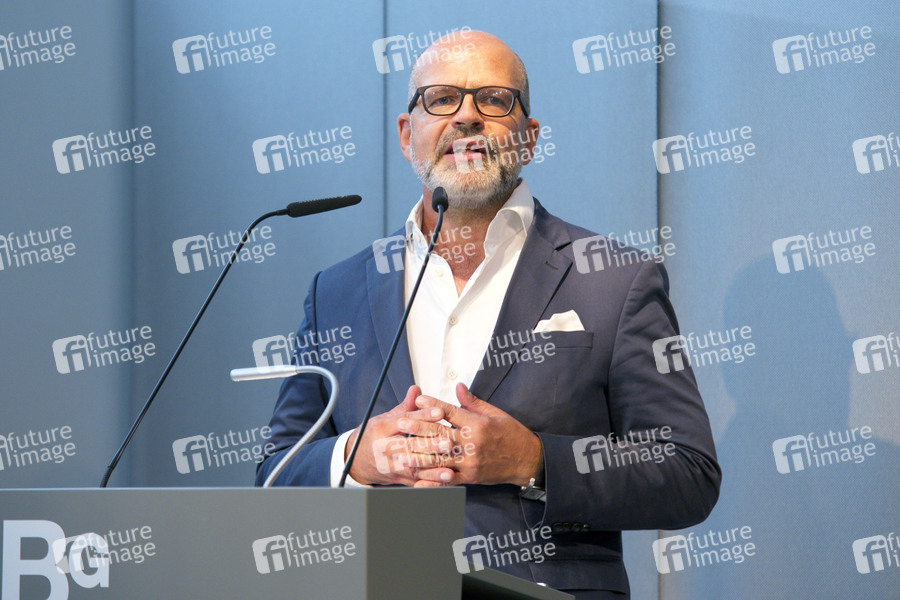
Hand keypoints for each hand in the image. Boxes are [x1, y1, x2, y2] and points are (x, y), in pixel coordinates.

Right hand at [343, 385, 453, 485]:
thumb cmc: (373, 437)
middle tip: (448, 442)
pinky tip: (443, 479)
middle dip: (430, 445)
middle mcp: (384, 448)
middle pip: (409, 446)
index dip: (423, 416)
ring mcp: (390, 466)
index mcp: (381, 429)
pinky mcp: (397, 478)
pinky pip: (415, 480)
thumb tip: (416, 390)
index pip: (404, 421)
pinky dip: (430, 481)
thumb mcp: (384, 419)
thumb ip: (404, 407)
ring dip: (433, 467)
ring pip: (413, 466)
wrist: (356, 462)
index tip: (440, 412)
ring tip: (450, 466)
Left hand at [402, 383, 542, 487]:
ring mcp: (470, 462)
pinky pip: (448, 479)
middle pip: (440, 434)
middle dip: (418, 428)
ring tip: (402, 453)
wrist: (527, 460)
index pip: (450, 412)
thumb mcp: (495, 413)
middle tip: (401, 423)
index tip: (418, 400)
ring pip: (440, 458)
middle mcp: (472, 443)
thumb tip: (458, 387)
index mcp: (477, 424)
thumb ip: (473, 402)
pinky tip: (419, 479)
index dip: (433, 405)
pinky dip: (432, 479)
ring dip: (419, 456)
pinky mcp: (470, 477)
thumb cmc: (512, 434)